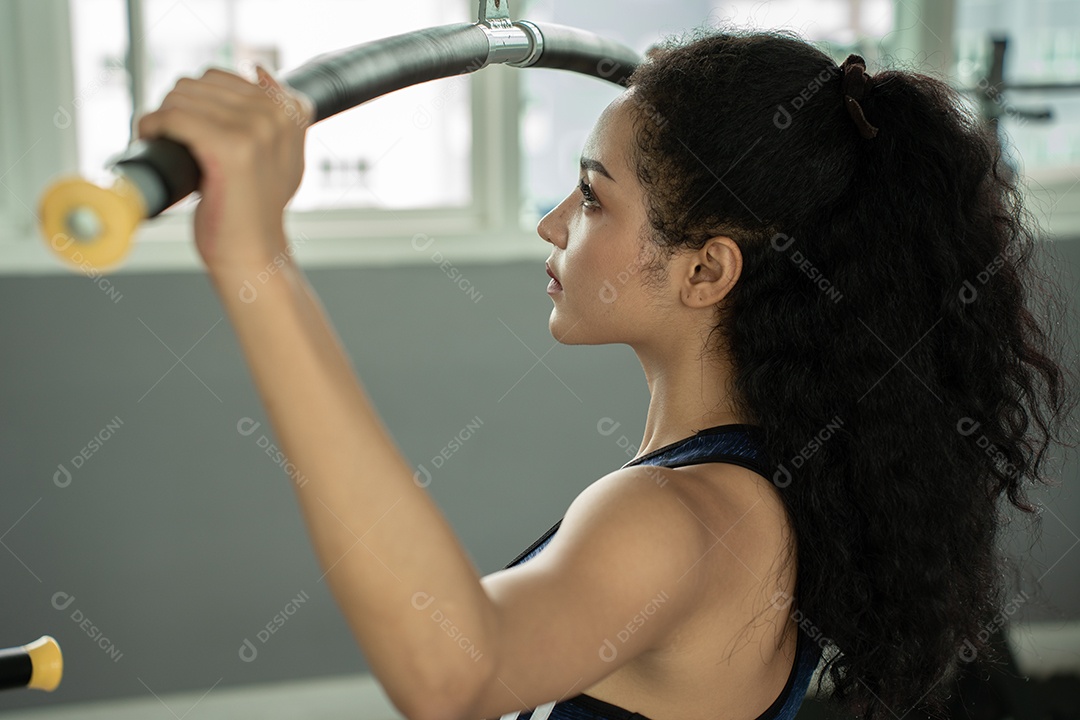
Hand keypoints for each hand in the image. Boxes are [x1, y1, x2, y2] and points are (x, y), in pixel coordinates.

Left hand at [135, 64, 312, 272]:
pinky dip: (152, 125)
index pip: (222, 77)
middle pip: (199, 83)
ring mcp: (255, 130)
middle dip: (177, 107)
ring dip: (162, 116)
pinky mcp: (229, 147)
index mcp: (291, 110)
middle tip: (173, 140)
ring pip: (182, 96)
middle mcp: (277, 115)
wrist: (253, 251)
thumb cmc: (258, 209)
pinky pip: (174, 116)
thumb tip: (261, 70)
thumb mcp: (284, 155)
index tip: (191, 130)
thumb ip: (280, 113)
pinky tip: (151, 139)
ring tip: (165, 143)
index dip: (196, 101)